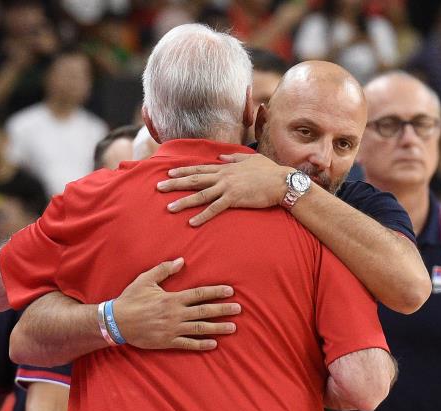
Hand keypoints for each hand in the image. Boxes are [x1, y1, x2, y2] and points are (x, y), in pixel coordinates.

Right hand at [115, 258, 240, 350]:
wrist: (116, 322)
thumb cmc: (131, 299)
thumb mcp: (145, 280)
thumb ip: (164, 270)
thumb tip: (181, 260)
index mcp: (172, 298)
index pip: (199, 294)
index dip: (216, 292)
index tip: (230, 291)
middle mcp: (176, 314)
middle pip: (204, 311)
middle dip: (223, 310)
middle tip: (238, 309)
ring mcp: (173, 329)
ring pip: (200, 328)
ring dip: (218, 327)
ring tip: (232, 327)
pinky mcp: (167, 342)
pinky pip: (188, 344)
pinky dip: (201, 344)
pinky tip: (213, 344)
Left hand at [156, 153, 291, 225]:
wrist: (281, 181)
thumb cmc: (269, 171)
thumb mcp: (250, 159)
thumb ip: (234, 158)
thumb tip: (222, 158)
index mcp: (225, 168)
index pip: (199, 169)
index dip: (183, 170)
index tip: (169, 172)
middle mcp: (223, 176)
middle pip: (194, 180)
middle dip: (175, 183)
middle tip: (158, 187)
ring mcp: (227, 187)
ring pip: (200, 195)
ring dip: (183, 201)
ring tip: (169, 208)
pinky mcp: (234, 199)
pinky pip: (214, 209)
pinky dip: (202, 216)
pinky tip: (191, 222)